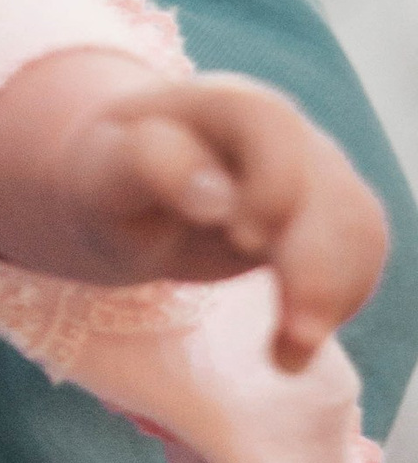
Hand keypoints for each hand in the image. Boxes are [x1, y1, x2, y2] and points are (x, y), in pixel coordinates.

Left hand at [0, 49, 389, 369]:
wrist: (126, 189)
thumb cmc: (108, 175)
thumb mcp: (105, 170)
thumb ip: (151, 167)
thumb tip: (217, 200)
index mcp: (222, 105)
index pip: (271, 126)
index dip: (273, 183)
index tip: (245, 239)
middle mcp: (280, 134)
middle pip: (326, 189)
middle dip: (320, 267)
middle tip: (294, 338)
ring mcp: (309, 173)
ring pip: (353, 227)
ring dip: (334, 296)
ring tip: (286, 357)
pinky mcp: (320, 216)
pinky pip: (357, 252)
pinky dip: (338, 301)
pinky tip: (292, 345)